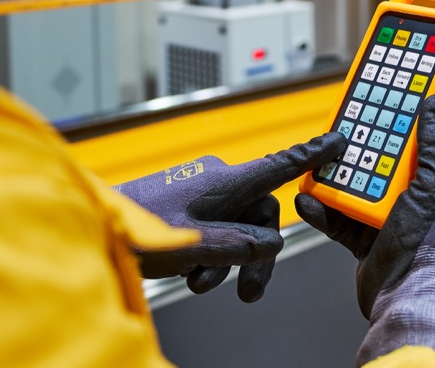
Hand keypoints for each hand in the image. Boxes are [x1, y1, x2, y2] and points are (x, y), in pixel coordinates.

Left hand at [116, 132, 345, 301]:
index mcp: (223, 180)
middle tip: (249, 293)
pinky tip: (192, 274)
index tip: (340, 140)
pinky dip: (211, 254)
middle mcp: (216, 181)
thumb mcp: (195, 246)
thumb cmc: (137, 229)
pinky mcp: (186, 205)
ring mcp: (200, 192)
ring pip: (237, 227)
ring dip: (227, 260)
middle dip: (255, 255)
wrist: (94, 228)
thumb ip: (239, 245)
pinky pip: (216, 228)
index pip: (279, 165)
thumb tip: (271, 243)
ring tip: (202, 284)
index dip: (312, 155)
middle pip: (260, 215)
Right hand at [295, 95, 434, 318]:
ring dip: (334, 178)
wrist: (403, 299)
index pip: (424, 137)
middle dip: (361, 145)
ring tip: (317, 165)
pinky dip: (322, 210)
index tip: (391, 92)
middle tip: (342, 127)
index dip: (409, 114)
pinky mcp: (364, 238)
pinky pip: (338, 217)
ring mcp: (387, 218)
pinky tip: (308, 201)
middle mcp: (412, 198)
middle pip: (382, 158)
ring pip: (355, 186)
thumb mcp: (431, 187)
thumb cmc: (427, 246)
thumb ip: (433, 146)